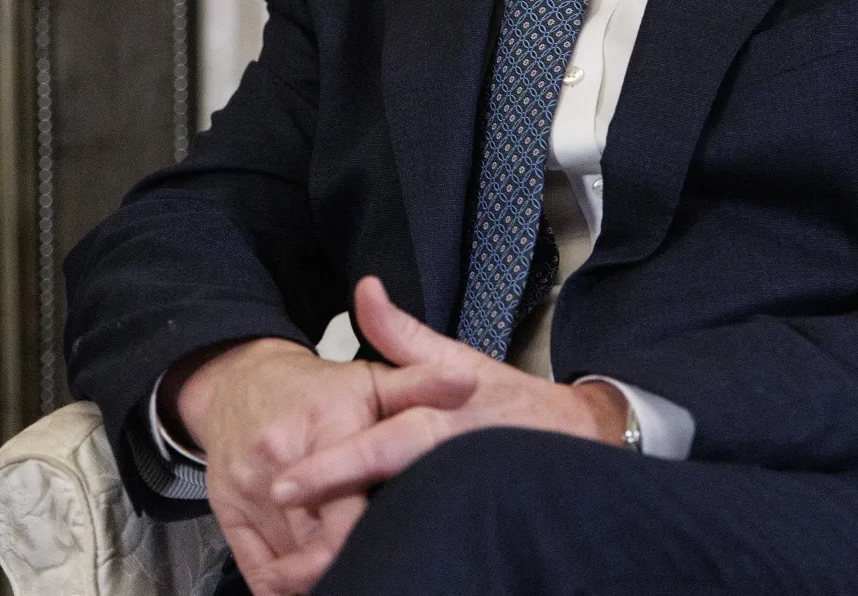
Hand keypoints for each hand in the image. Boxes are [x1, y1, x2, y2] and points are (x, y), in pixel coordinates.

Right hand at [171, 334, 472, 595]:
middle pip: (318, 547)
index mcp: (325, 426)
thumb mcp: (371, 380)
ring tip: (361, 579)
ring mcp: (249, 491)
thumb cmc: (317, 390)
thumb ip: (422, 386)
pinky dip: (287, 590)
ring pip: (288, 569)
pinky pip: (258, 574)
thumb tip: (468, 384)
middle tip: (388, 578)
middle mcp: (281, 460)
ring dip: (322, 581)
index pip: (349, 509)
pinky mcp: (229, 515)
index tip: (402, 556)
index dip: (377, 541)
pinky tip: (313, 587)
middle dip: (356, 567)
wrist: (240, 382)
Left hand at [260, 277, 625, 543]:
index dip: (330, 471)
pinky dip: (394, 562)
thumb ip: (401, 334)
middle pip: (383, 506)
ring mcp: (460, 505)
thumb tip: (364, 290)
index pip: (379, 449)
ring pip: (403, 534)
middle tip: (280, 559)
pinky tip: (363, 578)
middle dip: (329, 533)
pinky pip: (426, 548)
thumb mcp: (457, 360)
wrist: (577, 442)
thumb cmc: (509, 402)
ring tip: (299, 579)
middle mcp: (447, 471)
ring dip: (358, 555)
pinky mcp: (472, 530)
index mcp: (438, 428)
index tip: (283, 486)